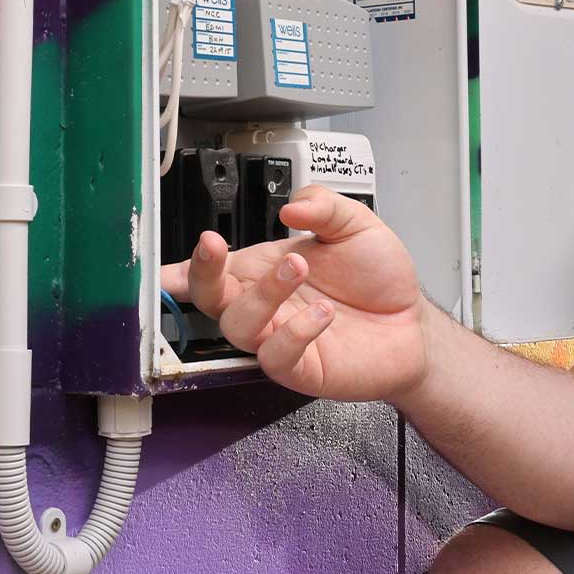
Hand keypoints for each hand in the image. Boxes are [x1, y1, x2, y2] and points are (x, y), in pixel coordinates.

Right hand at [159, 185, 427, 401]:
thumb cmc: (376, 278)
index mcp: (262, 268)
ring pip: (239, 325)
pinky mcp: (301, 368)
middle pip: (208, 297)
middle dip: (202, 271)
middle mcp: (264, 305)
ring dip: (263, 293)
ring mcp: (278, 338)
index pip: (210, 269)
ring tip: (298, 266)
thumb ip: (323, 206)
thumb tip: (291, 205)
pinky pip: (277, 357)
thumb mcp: (355, 224)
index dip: (179, 268)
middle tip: (215, 245)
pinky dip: (295, 332)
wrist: (413, 323)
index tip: (161, 262)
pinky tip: (322, 314)